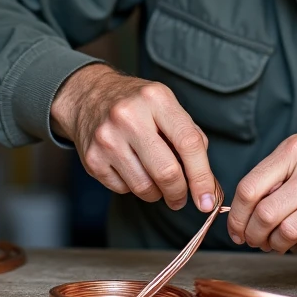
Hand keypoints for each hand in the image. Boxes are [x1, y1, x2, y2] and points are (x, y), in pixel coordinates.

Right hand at [51, 64, 215, 211]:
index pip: (188, 143)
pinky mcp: (92, 158)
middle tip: (181, 198)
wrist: (88, 96)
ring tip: (156, 182)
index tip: (208, 200)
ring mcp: (107, 138)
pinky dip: (133, 187)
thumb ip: (190, 138)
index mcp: (156, 99)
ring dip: (157, 193)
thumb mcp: (167, 106)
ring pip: (144, 187)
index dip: (202, 177)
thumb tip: (208, 185)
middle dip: (179, 193)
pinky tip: (132, 170)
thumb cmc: (137, 105)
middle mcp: (128, 116)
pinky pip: (123, 190)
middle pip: (166, 172)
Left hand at [226, 129, 296, 252]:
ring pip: (286, 234)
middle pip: (265, 215)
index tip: (236, 228)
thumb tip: (244, 209)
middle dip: (253, 234)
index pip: (250, 189)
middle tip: (253, 239)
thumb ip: (275, 173)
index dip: (236, 216)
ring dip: (275, 244)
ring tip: (276, 240)